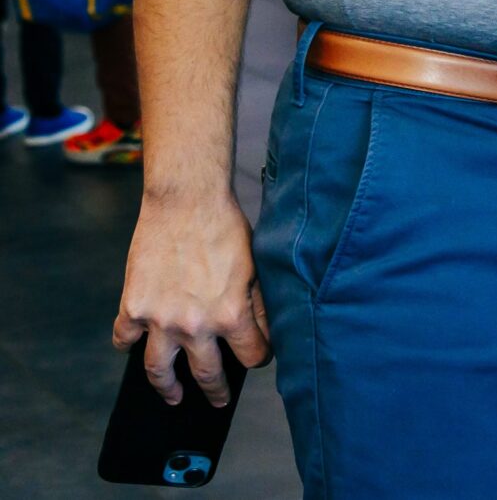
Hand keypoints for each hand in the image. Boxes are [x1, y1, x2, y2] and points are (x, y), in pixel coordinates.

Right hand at [113, 193, 271, 405]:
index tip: (258, 359)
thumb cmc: (226, 229)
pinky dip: (127, 345)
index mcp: (230, 316)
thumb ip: (260, 305)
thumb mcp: (256, 268)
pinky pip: (124, 338)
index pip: (251, 356)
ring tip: (174, 397)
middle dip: (215, 391)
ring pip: (159, 370)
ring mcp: (160, 320)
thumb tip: (267, 334)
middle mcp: (194, 325)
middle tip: (218, 400)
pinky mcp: (133, 307)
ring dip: (167, 388)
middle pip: (206, 373)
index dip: (258, 358)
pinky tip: (133, 347)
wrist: (186, 202)